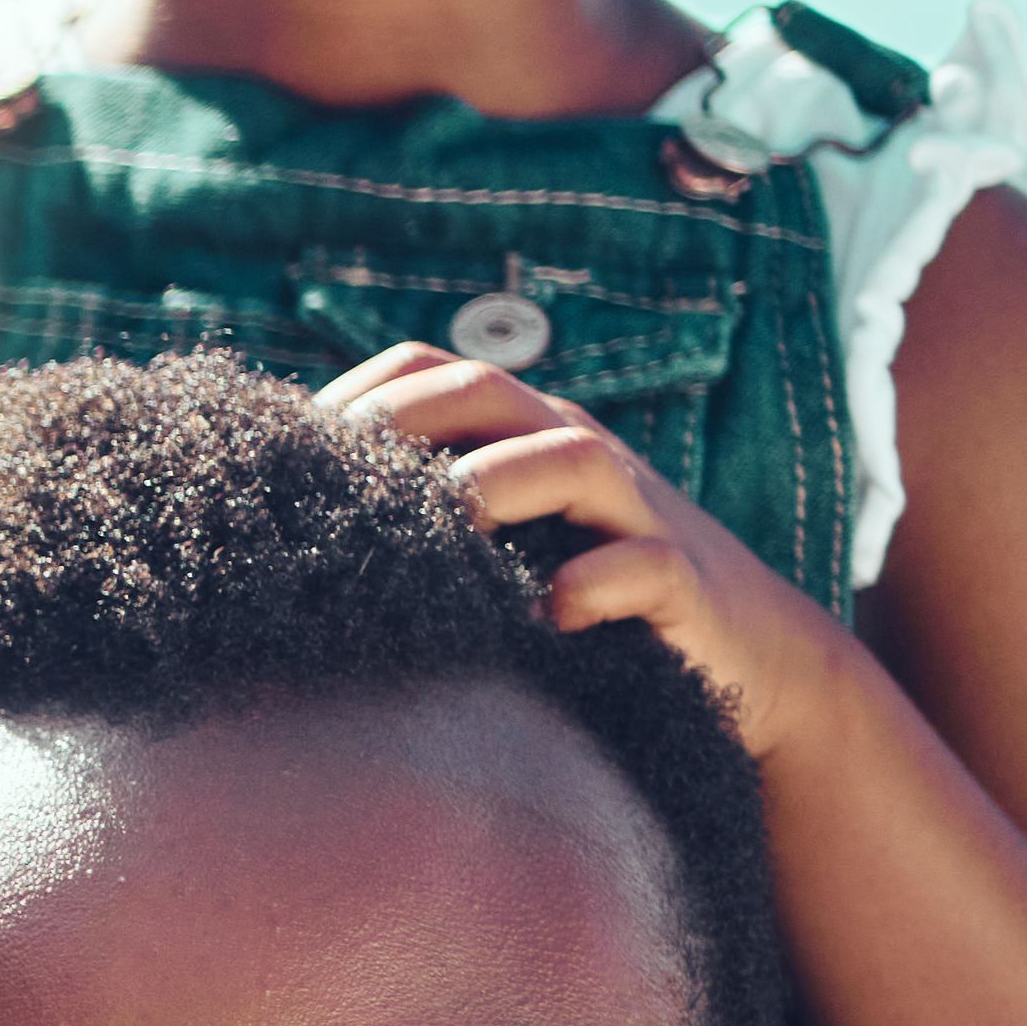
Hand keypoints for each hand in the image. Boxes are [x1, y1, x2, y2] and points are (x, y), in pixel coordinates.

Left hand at [308, 346, 863, 756]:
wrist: (744, 654)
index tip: (283, 450)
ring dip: (496, 482)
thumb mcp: (501, 547)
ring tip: (441, 527)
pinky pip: (644, 566)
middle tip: (336, 478)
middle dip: (404, 418)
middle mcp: (574, 454)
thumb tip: (283, 530)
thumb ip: (421, 522)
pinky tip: (548, 612)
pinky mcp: (680, 584)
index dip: (355, 395)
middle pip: (488, 390)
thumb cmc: (584, 595)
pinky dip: (594, 583)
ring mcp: (632, 513)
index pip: (428, 371)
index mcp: (518, 435)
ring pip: (570, 457)